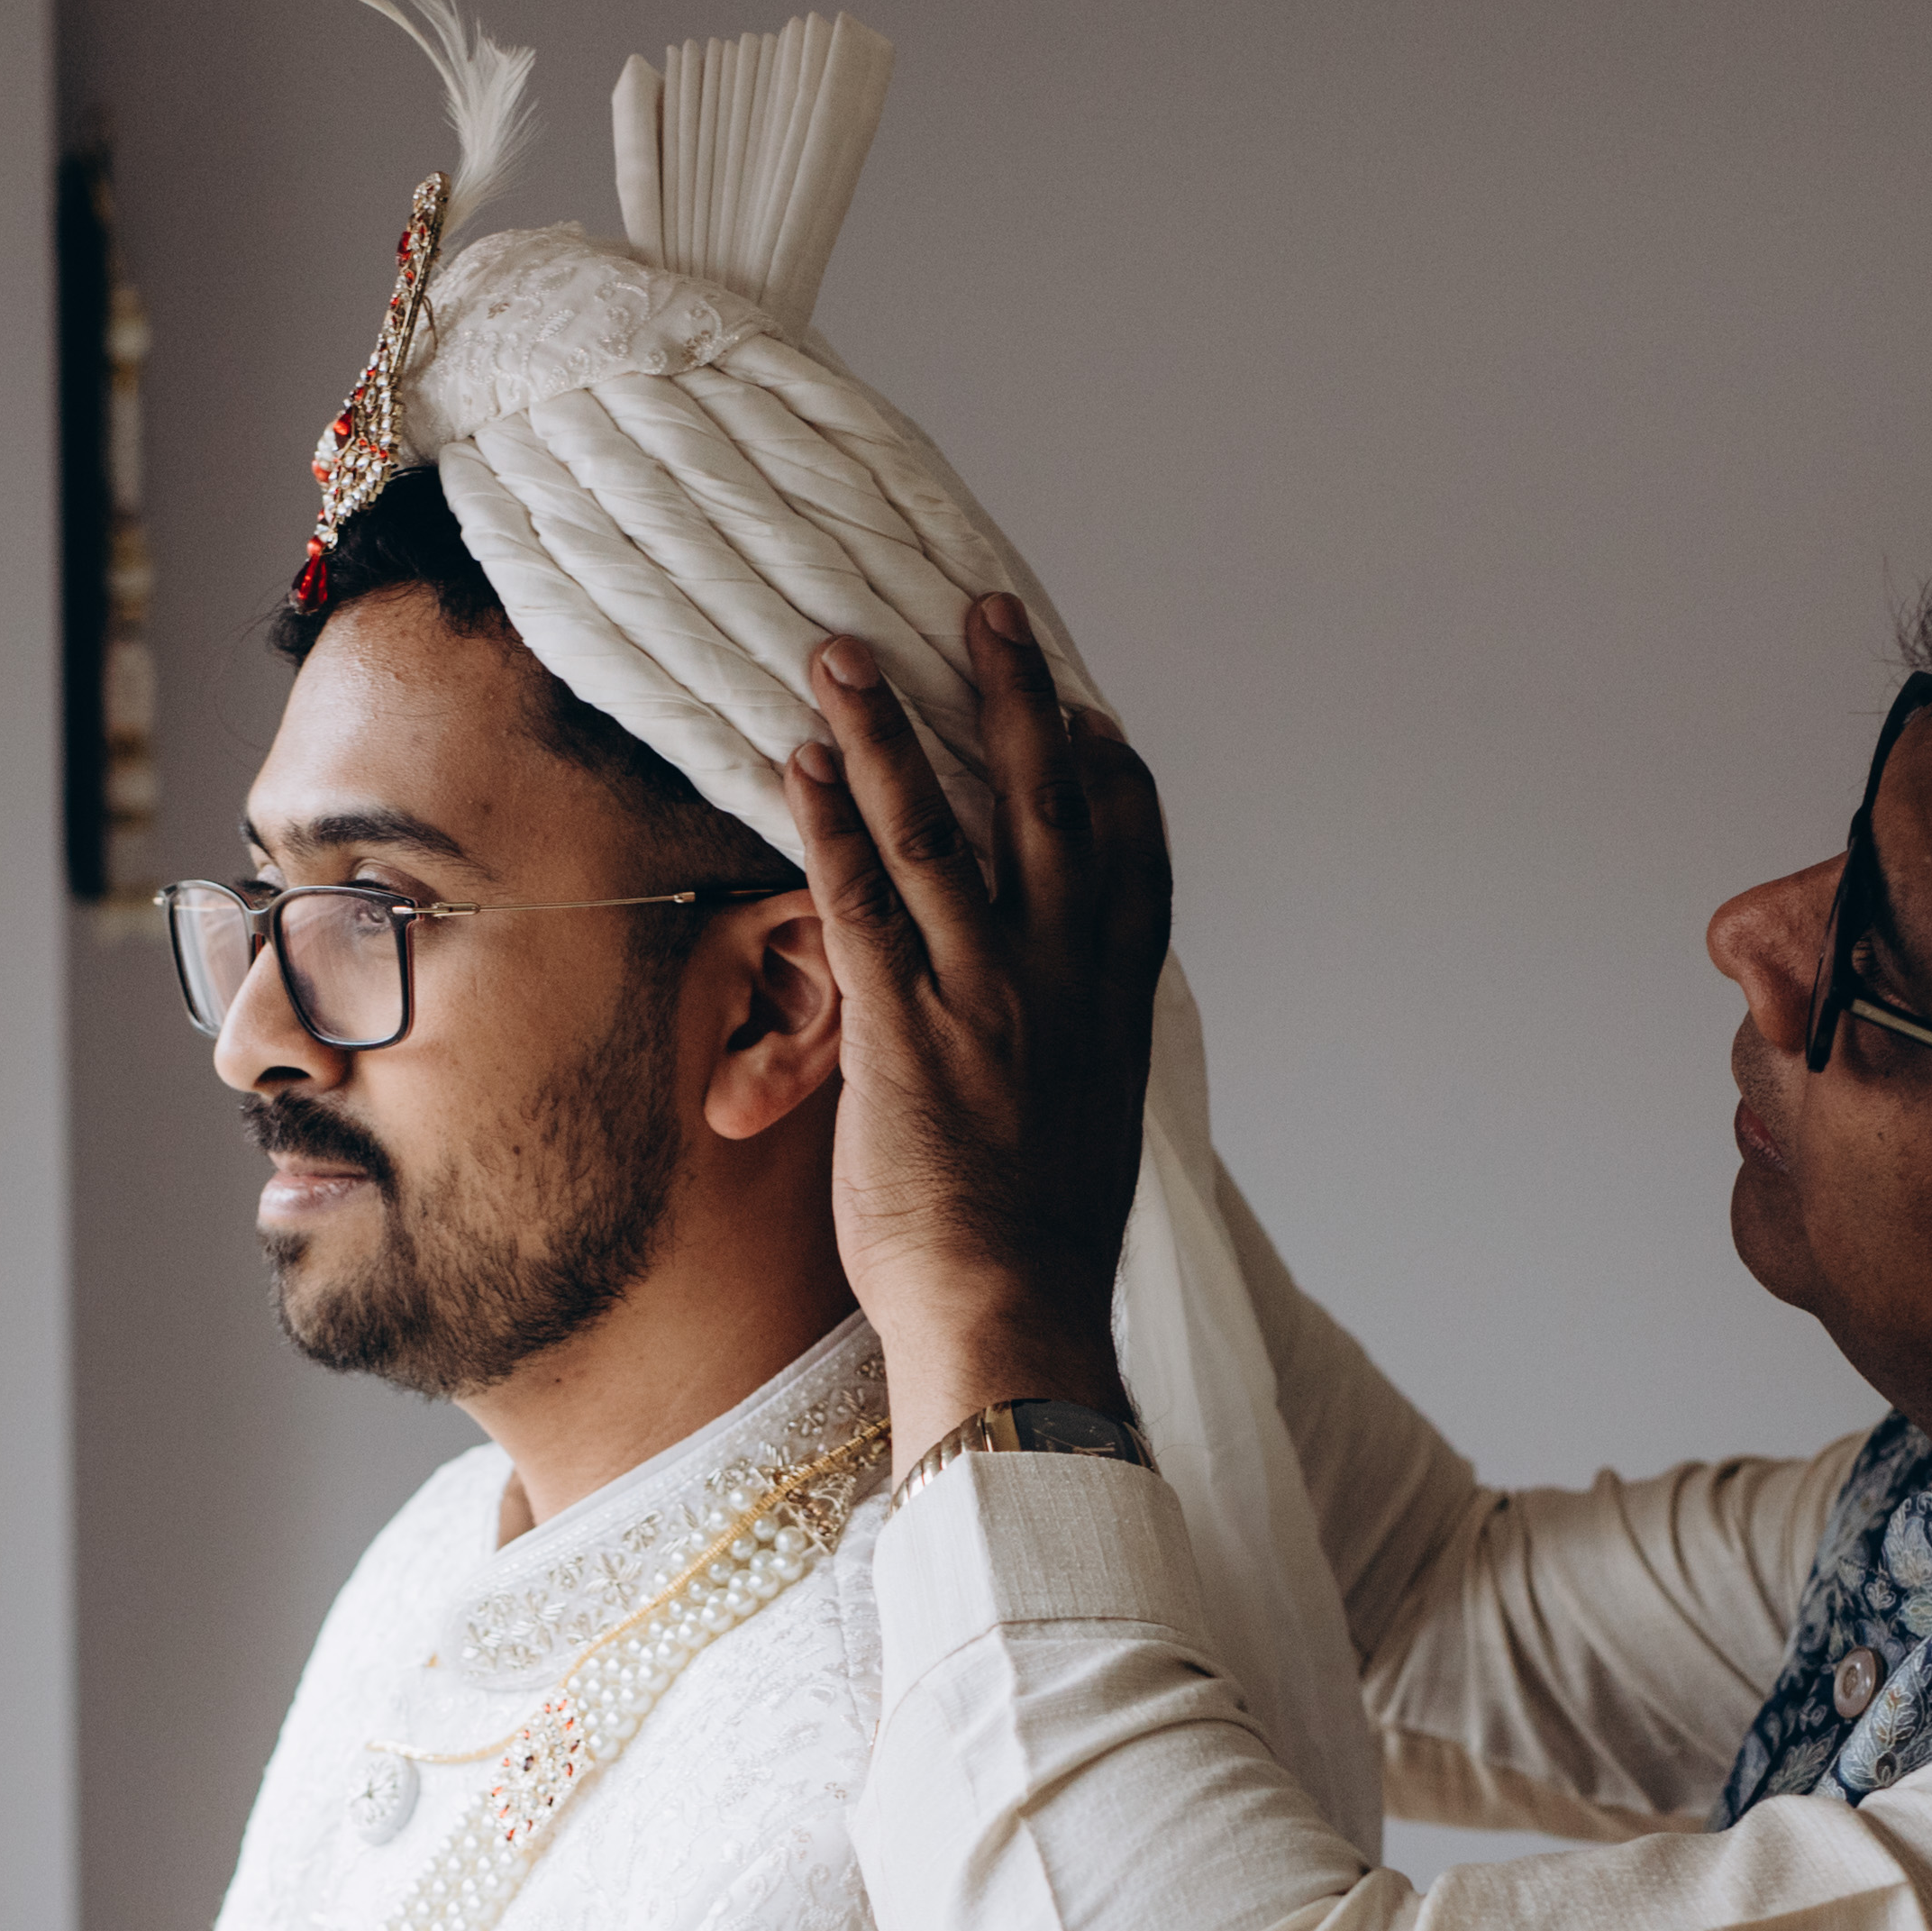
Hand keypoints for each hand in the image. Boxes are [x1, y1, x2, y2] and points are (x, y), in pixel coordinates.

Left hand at [781, 594, 1173, 1461]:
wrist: (1014, 1319)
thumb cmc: (1038, 1255)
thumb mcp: (1085, 1140)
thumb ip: (1070, 1064)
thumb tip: (1047, 1048)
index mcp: (1115, 1009)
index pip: (1136, 859)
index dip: (1115, 774)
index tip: (1091, 711)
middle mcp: (1062, 983)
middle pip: (1047, 805)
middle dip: (1013, 698)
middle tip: (986, 610)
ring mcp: (987, 999)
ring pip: (939, 831)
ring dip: (887, 731)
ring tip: (842, 652)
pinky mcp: (905, 1031)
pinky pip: (860, 900)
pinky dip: (826, 822)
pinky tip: (795, 760)